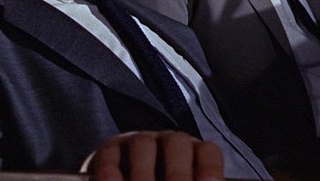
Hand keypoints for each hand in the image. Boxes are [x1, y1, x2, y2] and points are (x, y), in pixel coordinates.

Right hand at [83, 130, 223, 180]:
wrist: (123, 178)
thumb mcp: (180, 180)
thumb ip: (188, 179)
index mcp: (192, 155)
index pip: (207, 151)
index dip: (210, 168)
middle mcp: (167, 143)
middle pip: (177, 143)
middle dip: (178, 172)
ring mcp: (137, 142)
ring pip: (143, 144)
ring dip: (143, 174)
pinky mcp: (109, 150)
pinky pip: (110, 155)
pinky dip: (111, 173)